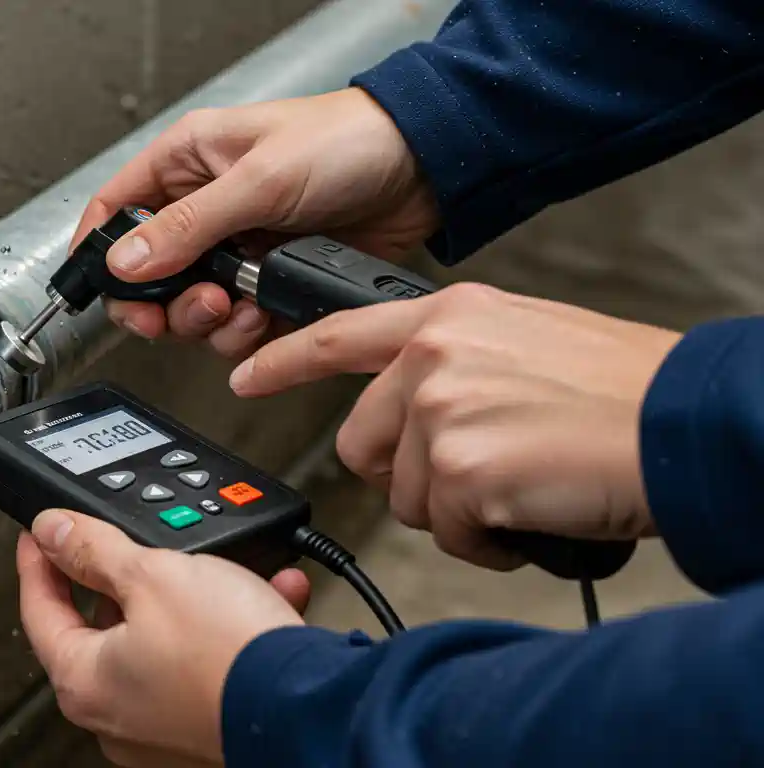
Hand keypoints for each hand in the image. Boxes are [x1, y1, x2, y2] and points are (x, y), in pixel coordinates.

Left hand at [17, 509, 307, 766]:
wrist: (308, 702)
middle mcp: (117, 714)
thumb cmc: (226, 652)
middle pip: (102, 626)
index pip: (39, 610)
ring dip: (195, 594)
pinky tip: (265, 595)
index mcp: (83, 682)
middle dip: (127, 575)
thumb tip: (53, 532)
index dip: (39, 560)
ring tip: (224, 563)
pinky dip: (231, 625)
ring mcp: (164, 725)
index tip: (41, 533)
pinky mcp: (210, 723)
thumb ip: (94, 549)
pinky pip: (209, 661)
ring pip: (164, 639)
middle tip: (132, 539)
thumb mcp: (151, 573)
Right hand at [69, 87, 437, 358]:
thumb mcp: (258, 180)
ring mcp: (238, 247)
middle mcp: (205, 206)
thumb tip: (126, 261)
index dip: (100, 254)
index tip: (105, 291)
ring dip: (208, 321)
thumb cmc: (347, 141)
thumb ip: (189, 226)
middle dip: (162, 302)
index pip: (115, 209)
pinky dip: (245, 332)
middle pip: (149, 275)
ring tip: (236, 306)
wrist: (425, 166)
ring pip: (191, 307)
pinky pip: (236, 324)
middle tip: (186, 309)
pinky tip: (263, 314)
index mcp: (187, 162)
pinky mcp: (270, 279)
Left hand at [229, 284, 680, 569]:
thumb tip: (414, 411)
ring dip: (458, 510)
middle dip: (409, 476)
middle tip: (476, 475)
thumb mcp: (527, 341)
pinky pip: (445, 533)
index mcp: (449, 318)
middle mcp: (433, 356)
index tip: (244, 375)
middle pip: (362, 443)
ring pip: (404, 496)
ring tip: (522, 485)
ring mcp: (440, 411)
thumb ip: (456, 363)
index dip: (282, 360)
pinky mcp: (458, 469)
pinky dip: (486, 540)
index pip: (338, 333)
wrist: (684, 423)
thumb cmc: (623, 391)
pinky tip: (530, 511)